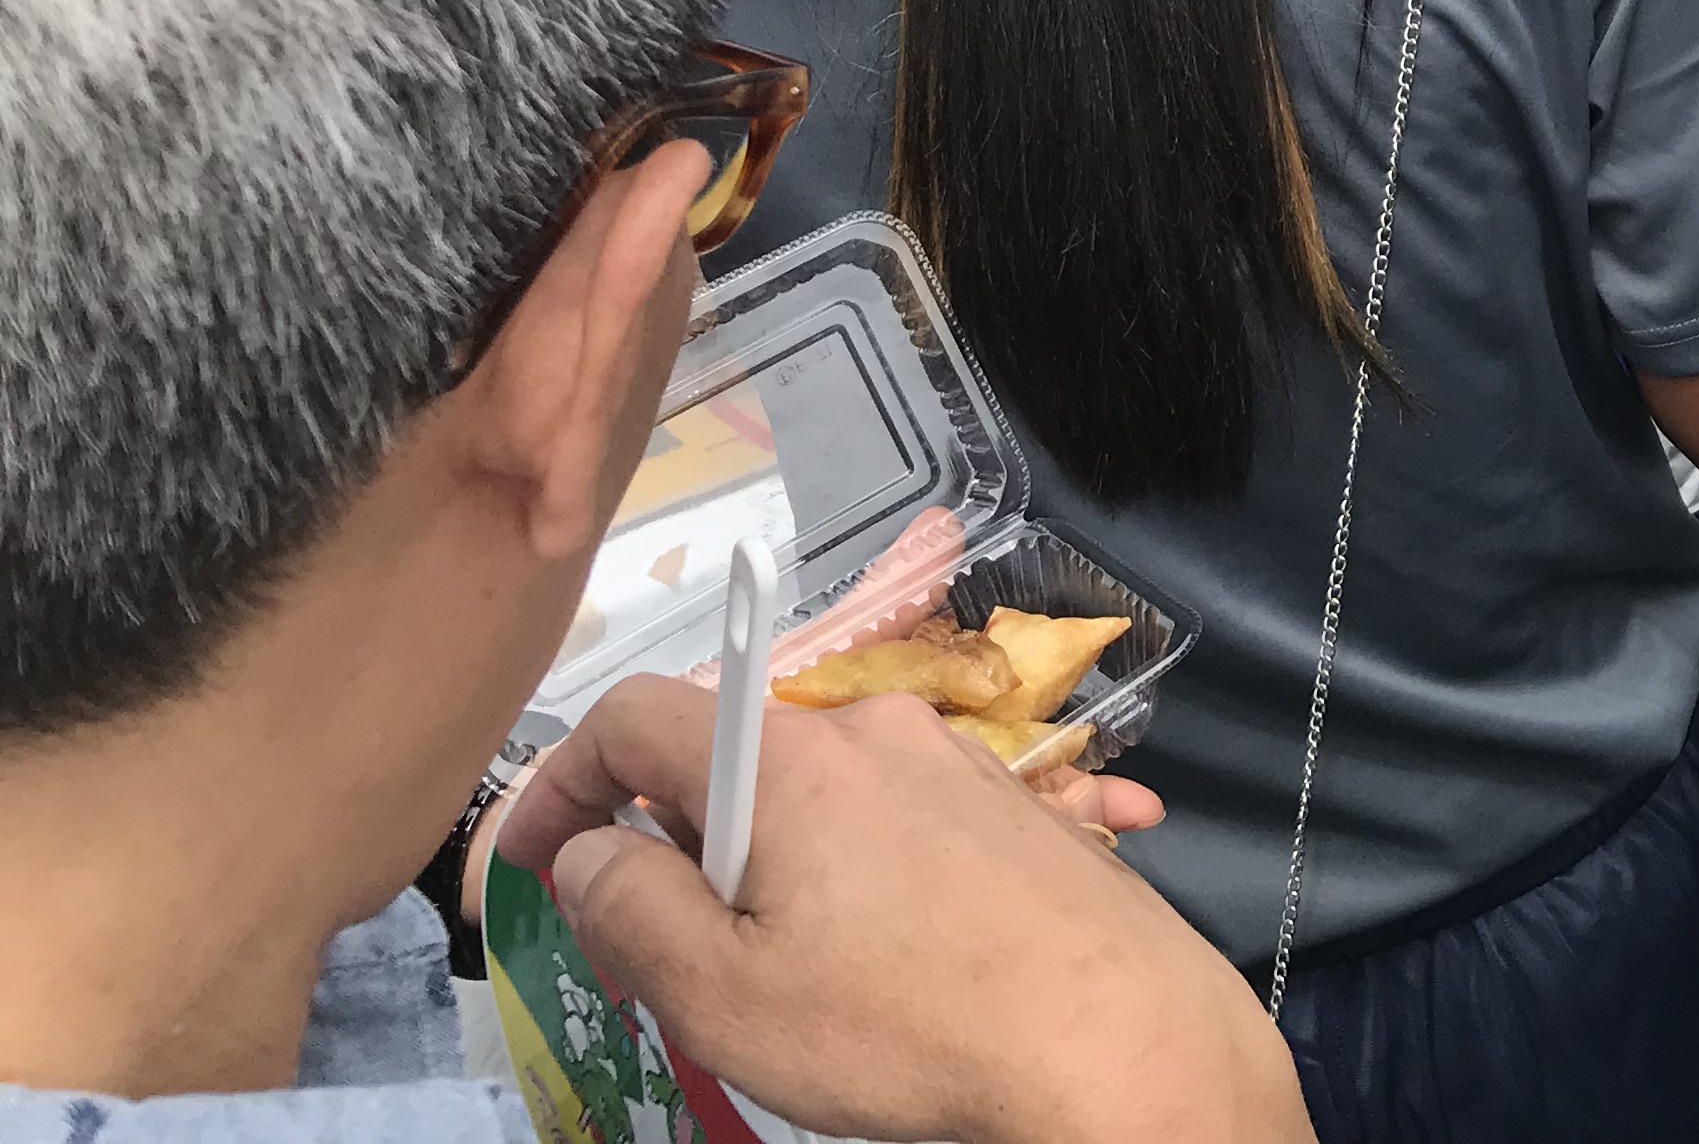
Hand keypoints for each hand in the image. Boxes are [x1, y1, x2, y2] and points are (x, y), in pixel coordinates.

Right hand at [492, 678, 1304, 1143]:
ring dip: (760, 864)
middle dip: (665, 842)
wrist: (1117, 1038)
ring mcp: (955, 763)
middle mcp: (873, 730)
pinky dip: (843, 872)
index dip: (561, 782)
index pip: (635, 714)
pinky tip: (867, 961)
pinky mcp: (1012, 811)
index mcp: (788, 755)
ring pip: (812, 792)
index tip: (529, 862)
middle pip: (726, 756)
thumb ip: (628, 906)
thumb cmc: (904, 1022)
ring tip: (764, 973)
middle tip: (648, 950)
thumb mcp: (720, 991)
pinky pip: (890, 820)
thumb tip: (588, 848)